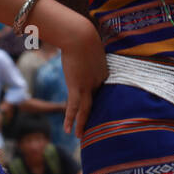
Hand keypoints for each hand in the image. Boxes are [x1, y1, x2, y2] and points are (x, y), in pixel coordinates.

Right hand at [61, 22, 107, 138]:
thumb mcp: (89, 47)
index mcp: (104, 73)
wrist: (79, 36)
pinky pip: (74, 108)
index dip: (96, 99)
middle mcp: (99, 83)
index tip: (96, 107)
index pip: (100, 91)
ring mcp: (89, 86)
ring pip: (86, 110)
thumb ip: (88, 54)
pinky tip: (69, 131)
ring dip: (83, 124)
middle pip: (99, 103)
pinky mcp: (77, 87)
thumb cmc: (82, 37)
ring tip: (81, 137)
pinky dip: (71, 120)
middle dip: (96, 116)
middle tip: (96, 129)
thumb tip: (79, 50)